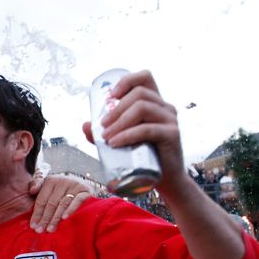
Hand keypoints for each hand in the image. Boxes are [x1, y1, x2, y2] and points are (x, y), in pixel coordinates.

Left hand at [28, 175, 92, 232]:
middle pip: (51, 203)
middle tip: (40, 230)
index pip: (41, 200)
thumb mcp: (47, 188)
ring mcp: (74, 185)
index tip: (33, 226)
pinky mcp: (85, 190)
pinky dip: (70, 209)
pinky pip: (77, 201)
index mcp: (50, 181)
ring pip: (62, 204)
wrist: (84, 189)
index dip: (36, 214)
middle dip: (45, 218)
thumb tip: (32, 191)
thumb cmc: (61, 192)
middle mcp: (61, 181)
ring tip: (50, 229)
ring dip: (55, 218)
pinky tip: (64, 218)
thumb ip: (36, 186)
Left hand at [82, 70, 185, 193]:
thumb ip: (104, 134)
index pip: (145, 77)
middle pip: (139, 94)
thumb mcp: (121, 142)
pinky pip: (147, 129)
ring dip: (119, 121)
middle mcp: (165, 107)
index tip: (110, 97)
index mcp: (154, 103)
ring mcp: (170, 120)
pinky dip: (128, 135)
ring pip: (143, 108)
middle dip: (116, 108)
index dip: (126, 81)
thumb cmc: (143, 158)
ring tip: (106, 137)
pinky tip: (115, 143)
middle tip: (102, 126)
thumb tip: (85, 124)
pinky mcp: (172, 135)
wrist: (166, 180)